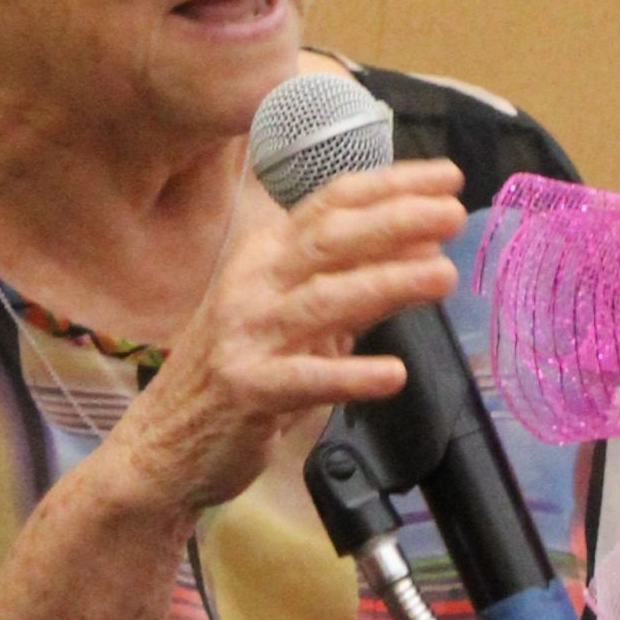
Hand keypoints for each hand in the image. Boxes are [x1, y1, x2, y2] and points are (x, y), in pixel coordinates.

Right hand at [104, 158, 468, 517]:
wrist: (165, 440)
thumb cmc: (241, 368)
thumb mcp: (299, 315)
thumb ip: (357, 284)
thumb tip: (426, 248)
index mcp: (268, 255)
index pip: (331, 204)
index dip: (390, 186)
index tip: (446, 178)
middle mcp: (254, 283)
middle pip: (330, 239)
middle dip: (395, 220)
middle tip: (453, 212)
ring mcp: (247, 335)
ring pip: (324, 300)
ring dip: (386, 283)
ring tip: (442, 275)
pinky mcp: (248, 389)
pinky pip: (305, 379)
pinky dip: (350, 375)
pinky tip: (393, 374)